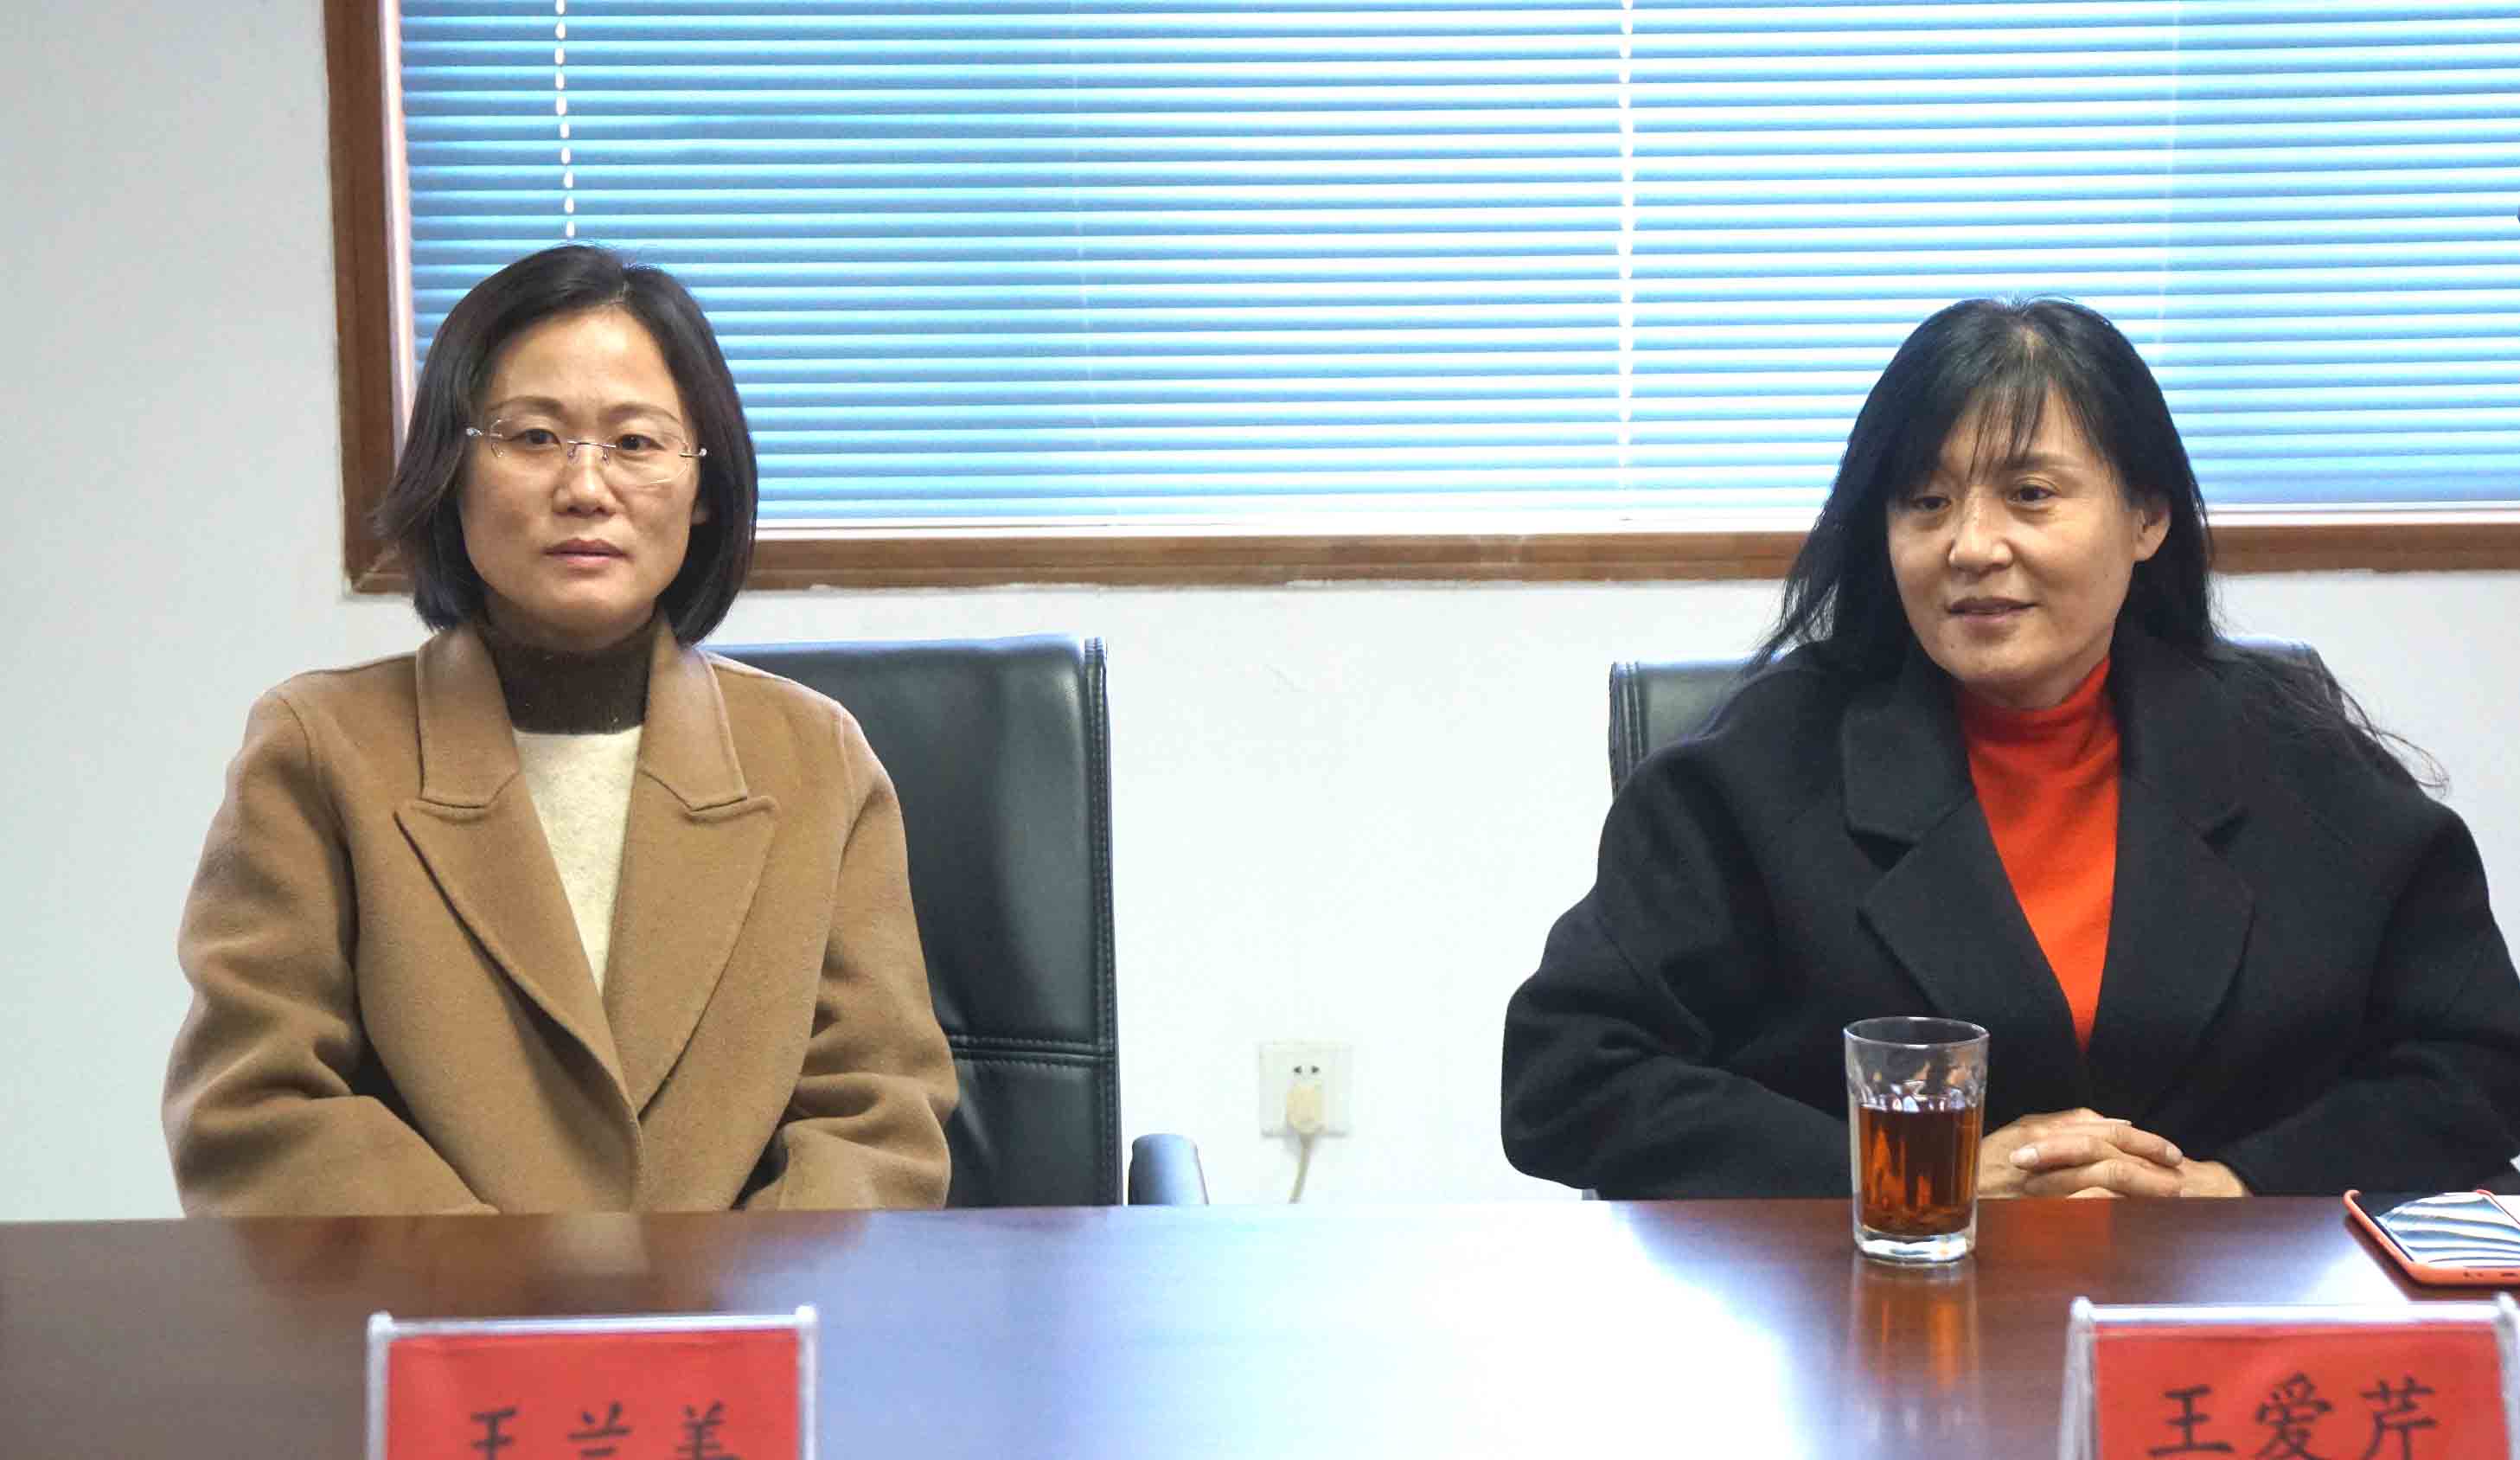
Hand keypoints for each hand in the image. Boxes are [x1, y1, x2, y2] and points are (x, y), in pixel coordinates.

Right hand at [1978, 1107, 2185, 1199]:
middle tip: (2180, 1170)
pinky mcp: (2039, 1203)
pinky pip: (2086, 1200)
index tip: (2168, 1151)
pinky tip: (2138, 1209)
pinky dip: (2116, 1203)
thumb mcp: (2019, 1135)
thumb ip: (2060, 1124)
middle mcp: (2044, 1147)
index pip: (2103, 1128)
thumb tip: (2107, 1121)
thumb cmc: (1982, 1163)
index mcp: (2042, 1130)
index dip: (2141, 1138)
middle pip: (2109, 1145)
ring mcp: (2042, 1175)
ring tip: (2171, 1192)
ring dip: (2143, 1182)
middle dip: (2150, 1156)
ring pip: (2105, 1171)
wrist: (1944, 1190)